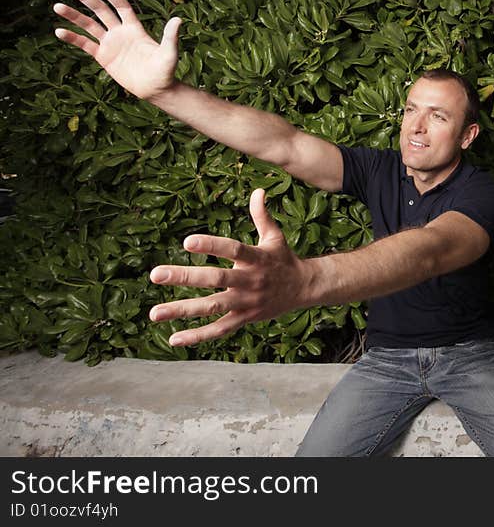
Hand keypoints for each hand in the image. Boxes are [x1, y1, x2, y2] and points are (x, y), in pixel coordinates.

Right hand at [53, 0, 181, 100]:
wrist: (155, 89)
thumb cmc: (165, 71)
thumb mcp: (169, 53)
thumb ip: (170, 37)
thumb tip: (178, 20)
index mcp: (134, 27)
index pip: (119, 5)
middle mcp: (120, 32)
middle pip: (100, 9)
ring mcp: (110, 43)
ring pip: (88, 25)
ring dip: (73, 15)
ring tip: (57, 6)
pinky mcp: (103, 56)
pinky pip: (85, 45)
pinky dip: (72, 38)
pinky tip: (58, 31)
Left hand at [149, 188, 312, 346]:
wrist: (304, 289)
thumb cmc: (283, 259)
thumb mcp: (275, 236)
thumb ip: (262, 215)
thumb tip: (258, 190)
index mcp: (257, 258)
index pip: (233, 250)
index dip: (211, 245)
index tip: (186, 241)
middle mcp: (250, 281)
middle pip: (216, 280)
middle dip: (184, 277)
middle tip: (155, 274)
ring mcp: (246, 302)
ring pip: (212, 307)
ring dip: (183, 310)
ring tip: (155, 313)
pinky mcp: (244, 318)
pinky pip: (219, 330)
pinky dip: (198, 336)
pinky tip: (174, 338)